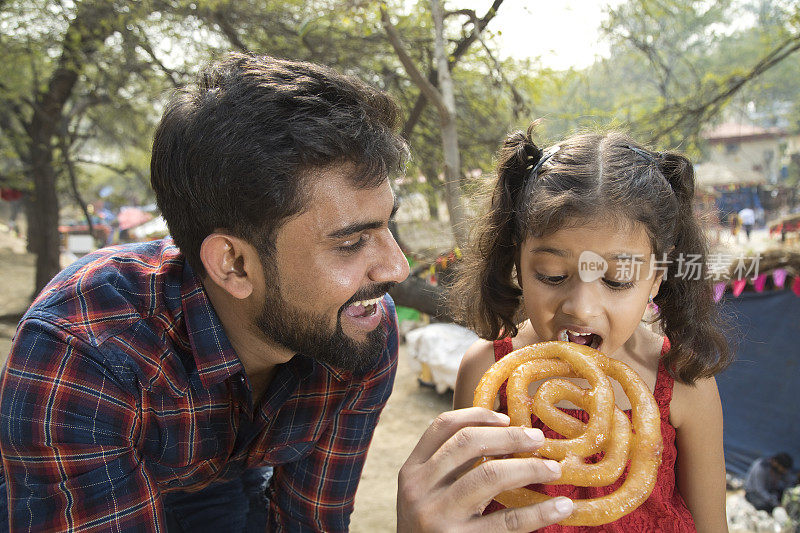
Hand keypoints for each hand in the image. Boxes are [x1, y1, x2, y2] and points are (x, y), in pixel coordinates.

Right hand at [397, 407, 572, 531]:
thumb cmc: (432, 528)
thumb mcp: (427, 493)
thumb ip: (451, 467)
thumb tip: (504, 436)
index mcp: (411, 471)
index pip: (442, 426)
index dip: (477, 416)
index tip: (506, 418)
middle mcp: (419, 489)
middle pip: (468, 443)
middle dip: (509, 437)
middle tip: (538, 439)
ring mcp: (437, 516)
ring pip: (489, 475)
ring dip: (528, 468)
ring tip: (553, 470)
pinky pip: (508, 521)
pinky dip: (540, 512)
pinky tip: (561, 507)